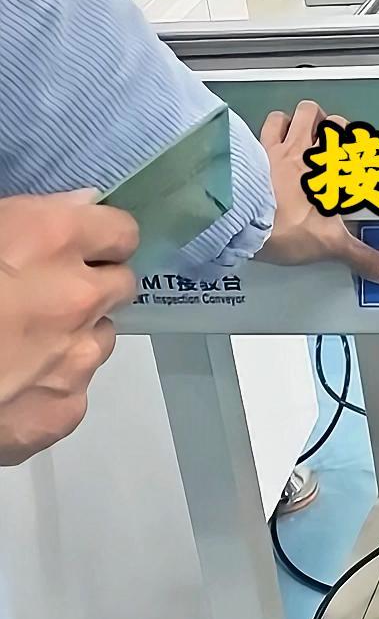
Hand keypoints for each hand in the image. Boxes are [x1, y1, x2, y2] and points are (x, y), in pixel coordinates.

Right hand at [0, 192, 138, 465]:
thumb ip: (33, 217)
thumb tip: (79, 206)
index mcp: (53, 238)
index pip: (122, 231)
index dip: (103, 240)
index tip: (83, 247)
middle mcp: (79, 297)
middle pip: (121, 286)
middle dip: (94, 287)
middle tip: (51, 296)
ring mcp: (77, 359)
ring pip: (101, 340)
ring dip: (75, 337)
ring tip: (27, 343)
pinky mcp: (65, 412)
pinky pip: (75, 393)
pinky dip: (52, 388)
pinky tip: (16, 386)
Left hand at [256, 104, 378, 283]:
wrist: (241, 220)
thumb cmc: (286, 226)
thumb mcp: (329, 244)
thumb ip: (360, 256)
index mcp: (327, 168)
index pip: (351, 144)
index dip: (357, 149)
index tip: (359, 163)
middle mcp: (303, 151)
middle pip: (323, 119)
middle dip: (329, 126)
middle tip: (330, 143)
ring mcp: (276, 148)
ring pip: (290, 116)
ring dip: (297, 121)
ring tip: (299, 135)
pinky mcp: (252, 152)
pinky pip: (262, 129)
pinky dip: (268, 132)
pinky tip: (268, 143)